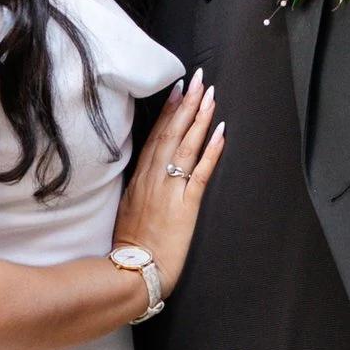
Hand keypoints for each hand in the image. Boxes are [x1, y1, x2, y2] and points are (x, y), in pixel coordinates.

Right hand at [114, 77, 224, 293]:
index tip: (178, 87)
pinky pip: (200, 173)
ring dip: (199, 119)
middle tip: (199, 78)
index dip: (168, 110)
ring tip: (210, 96)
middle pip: (171, 133)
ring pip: (185, 146)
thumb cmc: (132, 244)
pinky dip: (211, 152)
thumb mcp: (128, 207)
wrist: (133, 271)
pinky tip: (221, 133)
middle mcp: (153, 178)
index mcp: (140, 178)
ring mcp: (169, 190)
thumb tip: (146, 169)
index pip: (156, 135)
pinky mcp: (185, 206)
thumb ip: (139, 185)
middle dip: (186, 104)